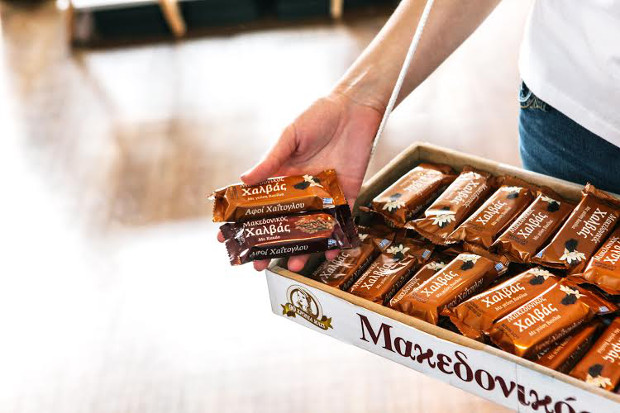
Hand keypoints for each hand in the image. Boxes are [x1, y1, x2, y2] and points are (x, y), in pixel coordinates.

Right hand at [217, 91, 381, 271]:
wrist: (354, 108)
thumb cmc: (318, 117)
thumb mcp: (289, 137)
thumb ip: (271, 161)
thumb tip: (244, 180)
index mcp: (283, 175)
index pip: (260, 203)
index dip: (244, 221)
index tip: (227, 237)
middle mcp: (302, 189)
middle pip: (284, 222)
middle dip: (272, 244)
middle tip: (258, 263)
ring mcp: (324, 194)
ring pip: (310, 228)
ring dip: (302, 247)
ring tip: (292, 264)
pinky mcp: (346, 194)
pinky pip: (340, 221)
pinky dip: (335, 237)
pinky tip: (328, 252)